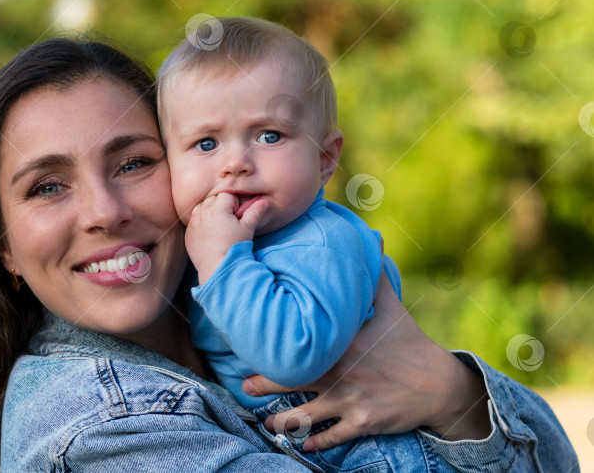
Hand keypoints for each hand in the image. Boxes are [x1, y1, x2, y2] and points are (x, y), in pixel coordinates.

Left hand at [185, 193, 269, 283]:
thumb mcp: (247, 228)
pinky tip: (209, 235)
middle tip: (228, 221)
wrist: (217, 267)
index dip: (234, 204)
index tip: (236, 216)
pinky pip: (193, 221)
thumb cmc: (234, 247)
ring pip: (201, 208)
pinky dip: (200, 223)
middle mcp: (203, 212)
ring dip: (209, 212)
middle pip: (212, 199)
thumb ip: (255, 212)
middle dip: (220, 206)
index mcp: (218, 208)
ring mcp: (193, 222)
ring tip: (218, 226)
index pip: (226, 195)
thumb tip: (264, 201)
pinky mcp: (188, 233)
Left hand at [242, 272, 489, 449]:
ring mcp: (350, 399)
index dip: (271, 344)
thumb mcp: (391, 305)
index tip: (249, 342)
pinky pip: (332, 436)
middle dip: (263, 386)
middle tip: (244, 387)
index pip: (298, 342)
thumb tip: (374, 237)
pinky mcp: (362, 422)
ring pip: (305, 416)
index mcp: (340, 341)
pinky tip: (303, 446)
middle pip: (290, 381)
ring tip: (267, 423)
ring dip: (283, 422)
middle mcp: (339, 370)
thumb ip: (374, 275)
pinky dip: (316, 443)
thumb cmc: (409, 341)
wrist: (440, 383)